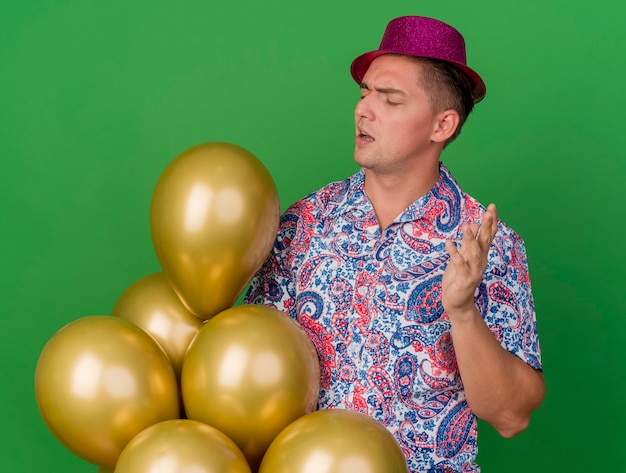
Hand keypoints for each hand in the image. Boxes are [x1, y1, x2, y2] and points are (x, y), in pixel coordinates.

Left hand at [442, 203, 497, 318]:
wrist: (458, 302)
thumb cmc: (460, 277)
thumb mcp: (464, 256)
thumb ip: (469, 242)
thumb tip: (473, 224)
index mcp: (481, 255)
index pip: (488, 236)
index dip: (491, 222)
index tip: (493, 207)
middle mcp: (480, 261)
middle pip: (485, 241)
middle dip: (487, 226)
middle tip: (489, 211)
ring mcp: (473, 270)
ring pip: (473, 252)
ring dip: (470, 239)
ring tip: (467, 226)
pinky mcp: (463, 279)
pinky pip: (459, 264)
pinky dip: (454, 253)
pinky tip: (449, 243)